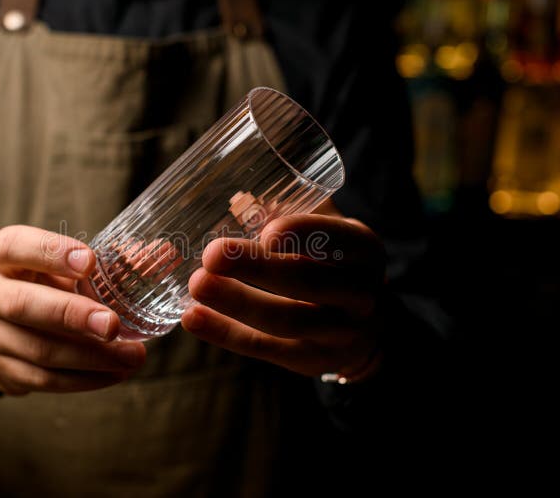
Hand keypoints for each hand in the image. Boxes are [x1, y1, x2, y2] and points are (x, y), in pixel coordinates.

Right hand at [0, 225, 145, 394]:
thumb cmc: (42, 283)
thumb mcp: (60, 264)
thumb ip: (106, 259)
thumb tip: (164, 252)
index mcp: (1, 257)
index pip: (16, 246)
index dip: (51, 252)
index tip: (90, 262)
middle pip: (23, 304)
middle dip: (72, 315)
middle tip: (114, 324)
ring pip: (38, 349)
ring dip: (90, 356)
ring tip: (133, 356)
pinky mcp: (1, 370)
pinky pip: (44, 380)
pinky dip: (84, 379)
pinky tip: (116, 373)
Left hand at [182, 211, 385, 380]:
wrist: (366, 330)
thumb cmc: (334, 264)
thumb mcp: (328, 234)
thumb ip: (293, 213)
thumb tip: (239, 200)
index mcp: (365, 251)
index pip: (341, 240)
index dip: (304, 234)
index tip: (266, 231)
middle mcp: (360, 294)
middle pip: (308, 282)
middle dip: (256, 268)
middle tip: (212, 254)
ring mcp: (338, 333)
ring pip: (285, 320)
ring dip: (236, 302)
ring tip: (196, 284)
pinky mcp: (309, 360)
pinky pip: (264, 348)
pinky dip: (225, 333)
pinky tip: (193, 317)